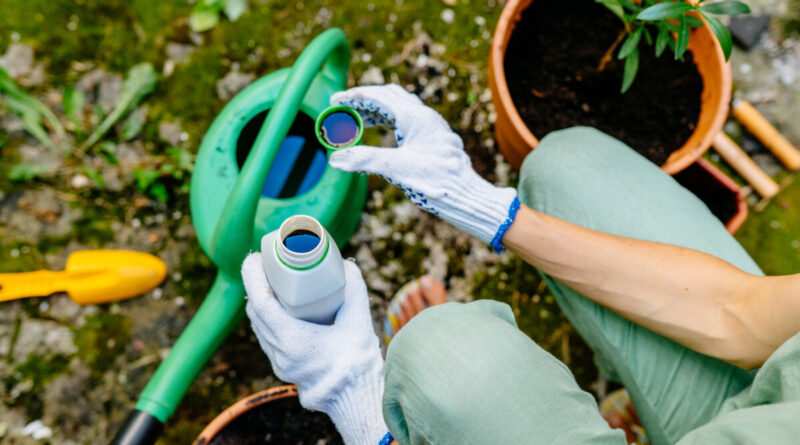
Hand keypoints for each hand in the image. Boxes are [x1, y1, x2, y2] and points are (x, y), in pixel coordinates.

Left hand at [242, 254, 387, 444]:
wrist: (356, 397)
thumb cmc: (356, 362)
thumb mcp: (358, 321)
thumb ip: (354, 290)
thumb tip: (346, 266)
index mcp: (291, 340)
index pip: (260, 302)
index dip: (253, 277)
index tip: (256, 258)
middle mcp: (279, 352)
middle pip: (255, 312)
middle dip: (257, 284)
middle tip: (268, 265)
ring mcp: (279, 362)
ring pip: (259, 325)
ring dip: (261, 301)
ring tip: (273, 282)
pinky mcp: (284, 366)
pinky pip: (267, 336)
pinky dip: (269, 317)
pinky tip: (281, 308)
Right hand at [328, 84, 519, 251]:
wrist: (467, 196)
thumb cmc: (436, 181)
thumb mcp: (396, 169)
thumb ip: (364, 160)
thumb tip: (335, 159)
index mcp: (416, 117)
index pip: (379, 96)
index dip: (353, 96)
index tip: (334, 100)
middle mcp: (426, 117)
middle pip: (389, 97)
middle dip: (364, 100)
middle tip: (342, 109)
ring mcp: (432, 127)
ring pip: (400, 109)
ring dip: (376, 112)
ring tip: (356, 122)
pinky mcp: (434, 139)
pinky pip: (408, 122)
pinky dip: (389, 123)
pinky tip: (382, 135)